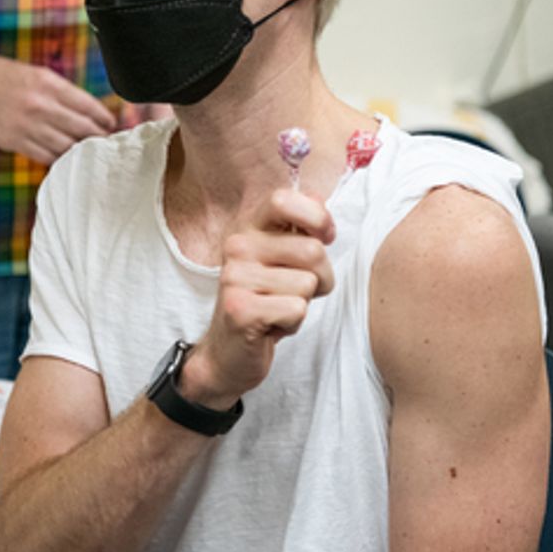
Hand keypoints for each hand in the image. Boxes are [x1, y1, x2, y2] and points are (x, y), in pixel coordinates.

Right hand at [0, 54, 115, 164]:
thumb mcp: (34, 74)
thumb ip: (59, 92)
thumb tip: (86, 110)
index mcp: (48, 83)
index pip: (88, 106)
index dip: (104, 118)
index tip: (112, 124)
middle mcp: (40, 105)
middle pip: (82, 128)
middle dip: (98, 137)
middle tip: (107, 142)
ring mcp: (27, 125)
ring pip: (66, 146)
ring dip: (80, 151)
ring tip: (89, 153)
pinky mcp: (14, 141)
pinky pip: (45, 156)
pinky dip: (57, 158)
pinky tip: (64, 158)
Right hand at [180, 189, 336, 408]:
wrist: (228, 353)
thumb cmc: (265, 301)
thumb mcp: (282, 258)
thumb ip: (300, 226)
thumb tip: (318, 200)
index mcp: (249, 228)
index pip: (283, 199)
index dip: (316, 218)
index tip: (324, 238)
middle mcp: (237, 246)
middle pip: (312, 250)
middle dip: (320, 278)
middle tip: (296, 292)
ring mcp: (235, 278)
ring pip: (308, 284)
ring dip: (303, 303)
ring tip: (278, 309)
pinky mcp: (240, 310)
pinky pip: (297, 310)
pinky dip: (293, 324)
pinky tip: (271, 326)